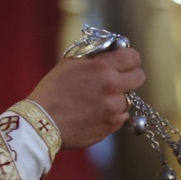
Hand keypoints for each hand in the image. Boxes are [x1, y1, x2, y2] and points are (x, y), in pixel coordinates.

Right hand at [26, 47, 144, 148]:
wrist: (41, 122)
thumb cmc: (52, 92)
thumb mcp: (70, 64)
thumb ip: (94, 58)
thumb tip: (110, 53)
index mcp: (102, 67)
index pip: (133, 57)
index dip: (129, 60)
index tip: (124, 64)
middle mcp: (112, 86)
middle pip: (139, 78)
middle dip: (129, 78)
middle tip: (117, 82)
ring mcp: (114, 108)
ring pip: (128, 99)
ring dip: (117, 100)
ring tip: (96, 103)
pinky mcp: (111, 125)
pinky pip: (121, 117)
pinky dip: (111, 115)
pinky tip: (94, 115)